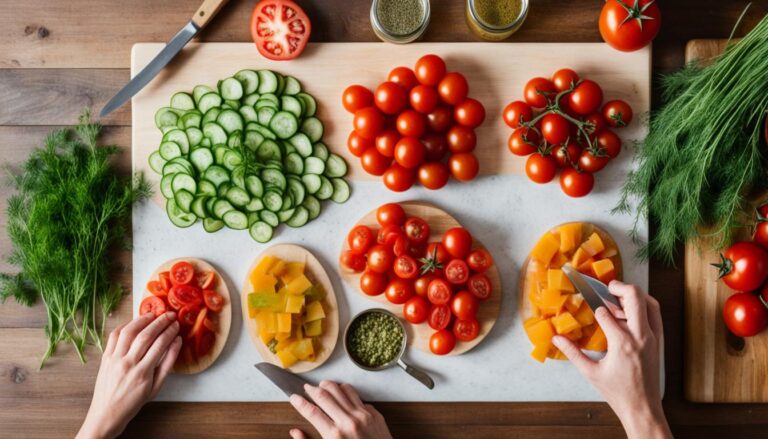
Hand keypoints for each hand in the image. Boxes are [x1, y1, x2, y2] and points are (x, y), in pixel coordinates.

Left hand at [77, 312, 181, 438]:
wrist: (107, 413)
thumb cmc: (134, 402)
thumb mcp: (156, 387)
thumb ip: (168, 363)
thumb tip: (178, 342)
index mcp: (142, 373)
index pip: (160, 344)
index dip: (170, 332)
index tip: (176, 325)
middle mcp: (127, 363)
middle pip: (146, 335)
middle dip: (160, 322)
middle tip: (169, 315)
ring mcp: (114, 359)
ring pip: (129, 332)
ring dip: (142, 320)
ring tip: (153, 314)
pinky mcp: (105, 357)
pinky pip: (114, 336)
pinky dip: (125, 326)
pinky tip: (134, 323)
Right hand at [289, 381, 391, 438]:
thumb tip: (295, 431)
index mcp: (334, 436)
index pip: (312, 412)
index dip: (300, 402)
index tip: (293, 397)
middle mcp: (349, 422)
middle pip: (325, 395)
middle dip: (312, 389)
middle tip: (306, 387)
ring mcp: (364, 416)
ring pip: (343, 389)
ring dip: (330, 385)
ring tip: (323, 386)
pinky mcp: (375, 414)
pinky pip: (358, 398)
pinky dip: (348, 394)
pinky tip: (343, 396)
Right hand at [552, 281, 670, 438]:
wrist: (642, 406)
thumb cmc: (617, 392)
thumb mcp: (590, 372)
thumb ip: (572, 353)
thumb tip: (556, 339)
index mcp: (621, 343)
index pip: (605, 313)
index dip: (594, 307)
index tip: (587, 304)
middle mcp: (640, 336)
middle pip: (634, 297)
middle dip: (619, 287)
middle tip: (607, 286)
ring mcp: (652, 337)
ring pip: (649, 302)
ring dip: (634, 294)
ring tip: (618, 296)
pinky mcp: (658, 340)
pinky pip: (655, 314)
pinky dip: (644, 305)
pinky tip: (630, 310)